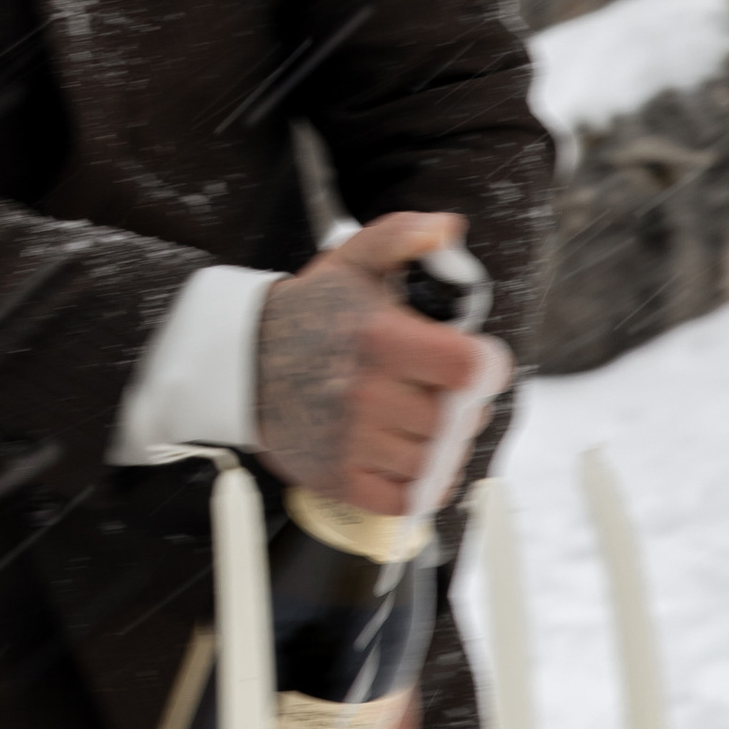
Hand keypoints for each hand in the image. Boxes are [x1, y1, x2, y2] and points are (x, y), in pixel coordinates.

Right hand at [253, 209, 508, 520]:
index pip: (468, 369)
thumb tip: (448, 228)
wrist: (242, 365)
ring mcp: (348, 442)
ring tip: (423, 423)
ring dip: (441, 447)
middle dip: (463, 408)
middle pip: (455, 420)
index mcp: (378, 339)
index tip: (477, 363)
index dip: (486, 367)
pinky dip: (417, 485)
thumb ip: (403, 235)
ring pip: (434, 462)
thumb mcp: (353, 262)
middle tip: (445, 393)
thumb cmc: (310, 315)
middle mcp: (363, 394)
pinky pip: (405, 501)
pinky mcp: (337, 479)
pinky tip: (408, 458)